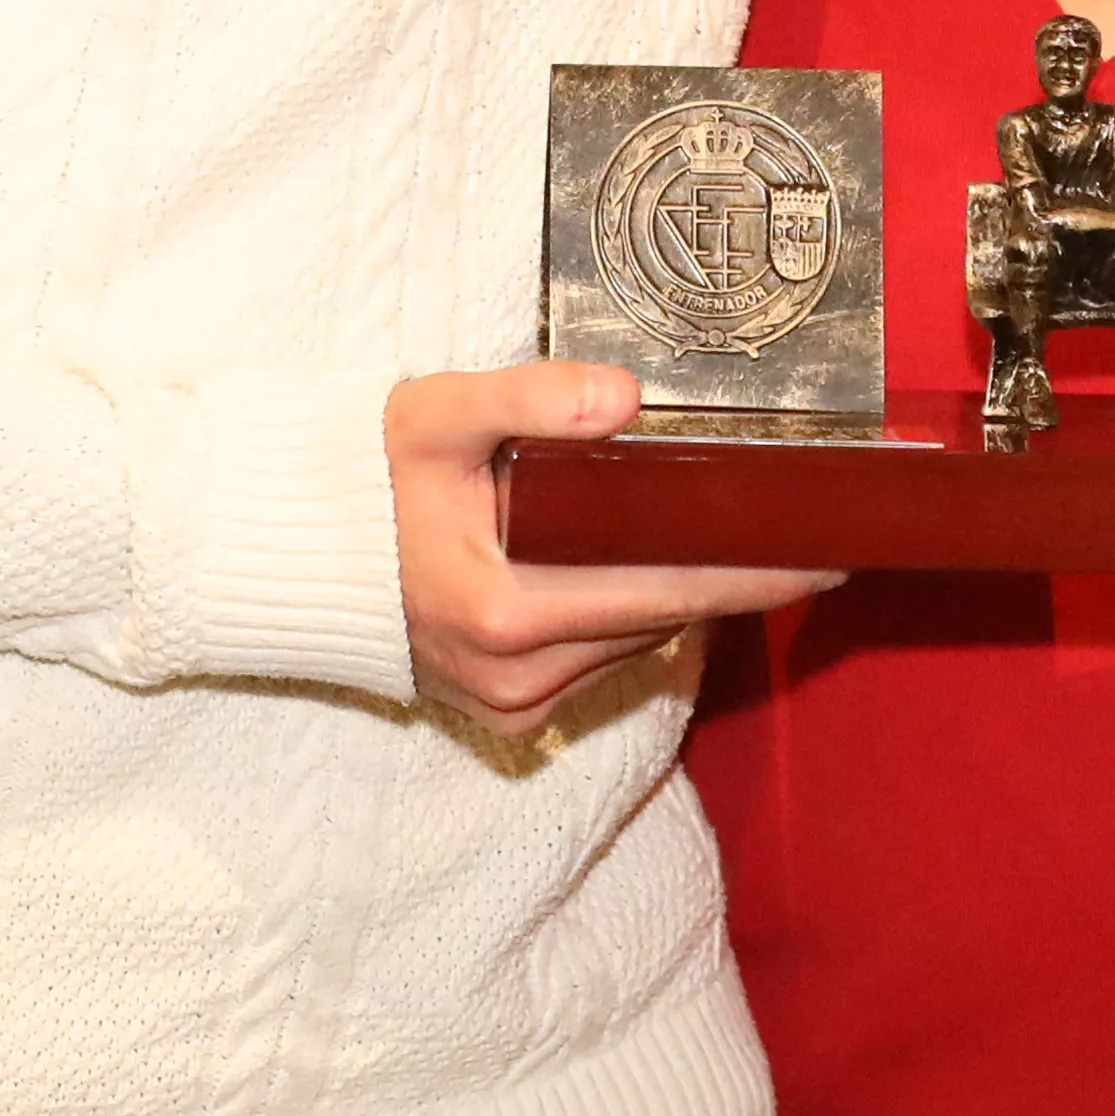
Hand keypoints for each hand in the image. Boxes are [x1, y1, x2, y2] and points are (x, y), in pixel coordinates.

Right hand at [385, 364, 837, 740]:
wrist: (286, 552)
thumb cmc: (360, 477)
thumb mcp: (437, 415)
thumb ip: (532, 400)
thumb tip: (627, 401)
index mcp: (506, 612)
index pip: (667, 589)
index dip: (753, 572)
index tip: (828, 552)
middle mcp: (517, 677)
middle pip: (661, 620)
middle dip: (727, 573)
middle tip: (791, 521)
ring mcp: (512, 706)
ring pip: (635, 644)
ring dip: (674, 593)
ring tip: (720, 532)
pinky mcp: (506, 715)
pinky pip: (599, 662)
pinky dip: (626, 617)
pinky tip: (638, 567)